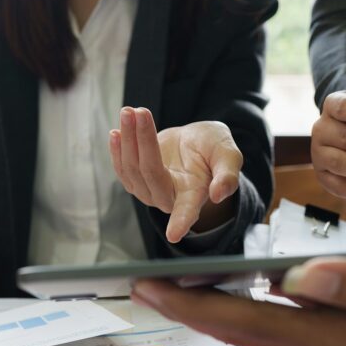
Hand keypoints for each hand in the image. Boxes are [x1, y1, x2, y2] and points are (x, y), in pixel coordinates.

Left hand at [110, 107, 241, 241]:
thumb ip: (227, 174)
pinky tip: (117, 131)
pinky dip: (117, 149)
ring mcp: (149, 191)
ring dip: (128, 139)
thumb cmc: (214, 150)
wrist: (196, 144)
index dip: (181, 222)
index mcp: (194, 196)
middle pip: (150, 172)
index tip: (174, 234)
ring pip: (131, 168)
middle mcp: (169, 198)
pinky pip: (121, 167)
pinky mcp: (136, 180)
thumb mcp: (228, 155)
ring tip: (129, 111)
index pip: (187, 212)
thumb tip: (219, 193)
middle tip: (141, 112)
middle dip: (143, 141)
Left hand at [131, 256, 345, 345]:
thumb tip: (301, 276)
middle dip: (190, 310)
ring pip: (262, 329)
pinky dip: (250, 309)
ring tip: (173, 287)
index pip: (254, 325)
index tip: (151, 287)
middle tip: (141, 286)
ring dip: (215, 310)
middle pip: (245, 331)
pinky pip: (286, 325)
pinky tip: (235, 292)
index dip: (198, 306)